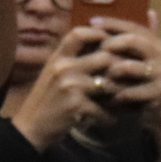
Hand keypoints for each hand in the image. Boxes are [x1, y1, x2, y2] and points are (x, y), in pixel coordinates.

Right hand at [8, 26, 112, 148]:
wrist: (31, 127)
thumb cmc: (47, 98)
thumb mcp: (55, 72)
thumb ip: (74, 59)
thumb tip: (104, 45)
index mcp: (57, 57)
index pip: (79, 34)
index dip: (99, 34)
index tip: (114, 43)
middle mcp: (63, 67)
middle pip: (105, 58)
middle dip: (120, 70)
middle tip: (129, 80)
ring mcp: (69, 86)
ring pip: (110, 84)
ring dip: (119, 95)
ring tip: (123, 102)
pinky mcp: (76, 105)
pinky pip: (105, 109)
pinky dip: (109, 117)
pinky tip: (109, 119)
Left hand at [91, 15, 160, 161]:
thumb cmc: (145, 86)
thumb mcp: (144, 60)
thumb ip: (143, 38)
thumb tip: (151, 11)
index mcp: (160, 45)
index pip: (135, 26)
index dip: (113, 23)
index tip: (92, 23)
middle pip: (134, 41)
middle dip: (110, 44)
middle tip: (94, 50)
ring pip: (127, 67)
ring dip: (108, 73)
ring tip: (98, 79)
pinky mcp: (160, 94)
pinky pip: (128, 91)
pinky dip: (115, 95)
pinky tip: (107, 98)